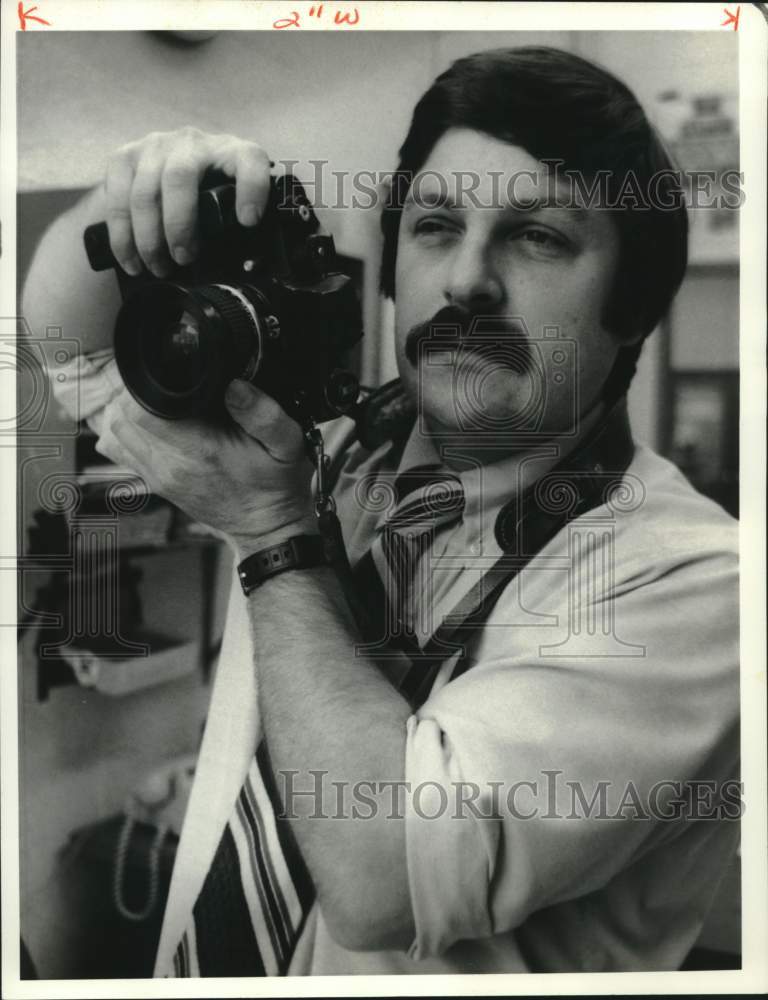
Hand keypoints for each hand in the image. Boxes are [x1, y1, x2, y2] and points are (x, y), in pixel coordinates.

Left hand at [95, 379, 316, 553]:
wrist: (267, 529)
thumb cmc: (276, 487)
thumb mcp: (288, 445)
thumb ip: (265, 414)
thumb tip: (235, 385)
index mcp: (199, 451)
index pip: (141, 412)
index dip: (146, 387)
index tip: (168, 376)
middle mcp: (171, 466)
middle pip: (121, 419)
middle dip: (134, 395)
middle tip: (162, 385)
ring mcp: (160, 477)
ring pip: (115, 434)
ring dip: (126, 413)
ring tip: (154, 402)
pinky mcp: (157, 483)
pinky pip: (121, 452)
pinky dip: (126, 433)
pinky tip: (149, 424)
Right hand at [104, 126, 270, 276]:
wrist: (172, 167)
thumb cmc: (211, 194)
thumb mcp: (232, 203)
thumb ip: (238, 223)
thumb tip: (243, 266)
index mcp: (231, 152)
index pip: (248, 159)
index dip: (251, 188)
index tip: (249, 220)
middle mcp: (193, 143)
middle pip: (179, 178)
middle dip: (179, 225)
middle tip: (183, 259)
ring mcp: (156, 146)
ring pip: (144, 191)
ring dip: (148, 238)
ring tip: (158, 267)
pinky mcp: (125, 157)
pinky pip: (116, 197)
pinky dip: (121, 236)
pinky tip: (132, 261)